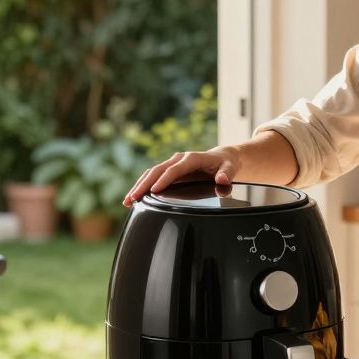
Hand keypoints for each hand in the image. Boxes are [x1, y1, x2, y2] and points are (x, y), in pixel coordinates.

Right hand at [122, 146, 241, 206]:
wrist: (222, 157)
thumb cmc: (226, 163)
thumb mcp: (230, 167)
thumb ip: (227, 173)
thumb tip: (221, 179)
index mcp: (191, 158)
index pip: (174, 169)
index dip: (164, 179)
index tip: (154, 190)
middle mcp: (178, 159)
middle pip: (157, 171)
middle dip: (144, 184)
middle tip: (132, 197)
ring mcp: (172, 164)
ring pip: (151, 173)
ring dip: (139, 186)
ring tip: (128, 200)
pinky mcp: (169, 170)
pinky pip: (153, 177)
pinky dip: (142, 186)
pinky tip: (134, 197)